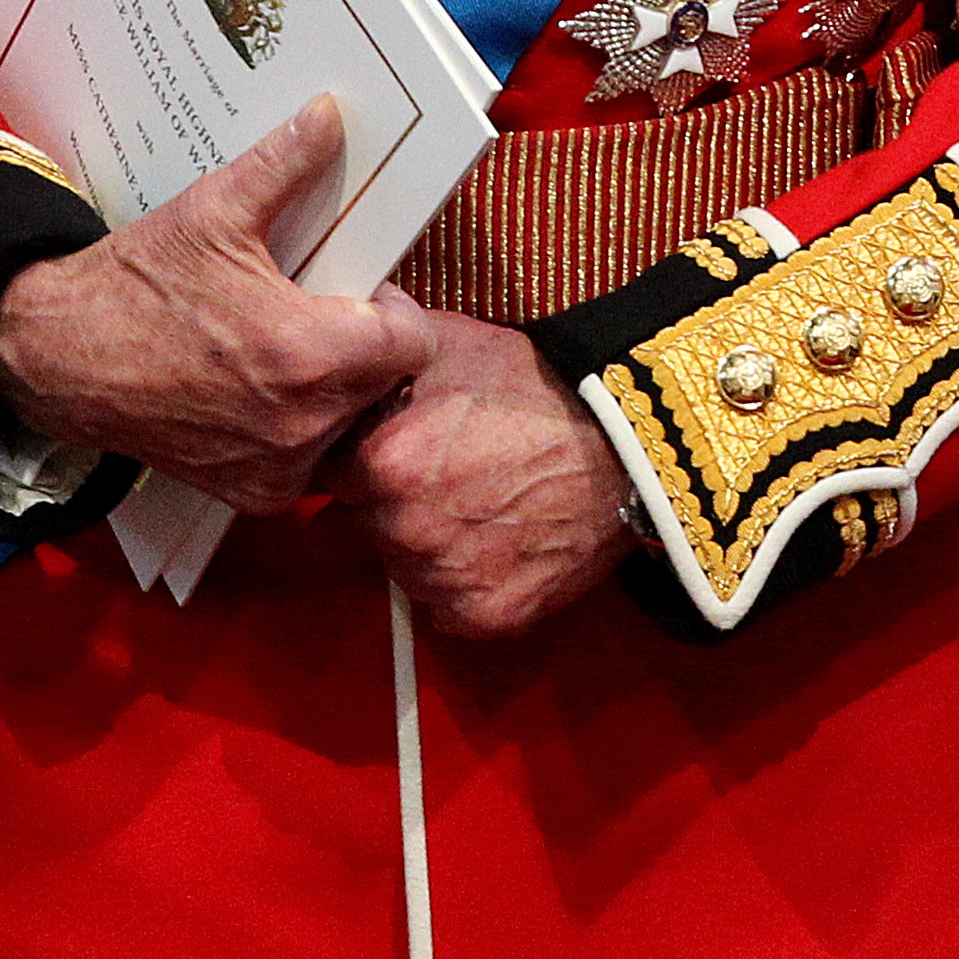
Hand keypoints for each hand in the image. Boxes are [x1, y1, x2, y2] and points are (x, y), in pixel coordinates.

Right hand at [0, 98, 432, 511]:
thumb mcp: (213, 213)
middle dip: (365, 346)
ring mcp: (278, 469)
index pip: (414, 341)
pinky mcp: (253, 494)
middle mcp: (302, 424)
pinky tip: (259, 390)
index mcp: (307, 354)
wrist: (56, 360)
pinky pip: (311, 459)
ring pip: (352, 421)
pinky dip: (300, 428)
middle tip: (316, 314)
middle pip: (387, 382)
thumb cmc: (136, 286)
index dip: (393, 311)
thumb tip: (330, 113)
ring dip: (335, 390)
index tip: (356, 291)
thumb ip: (284, 163)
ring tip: (283, 350)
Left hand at [318, 309, 636, 638]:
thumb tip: (348, 343)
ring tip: (484, 504)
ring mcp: (441, 577)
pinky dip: (468, 583)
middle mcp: (403, 526)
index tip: (401, 450)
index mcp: (383, 460)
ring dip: (431, 544)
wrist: (627, 444)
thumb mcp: (451, 343)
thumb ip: (383, 351)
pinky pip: (447, 608)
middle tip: (454, 472)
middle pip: (368, 523)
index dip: (368, 459)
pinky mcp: (481, 615)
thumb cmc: (542, 391)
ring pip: (407, 566)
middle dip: (397, 501)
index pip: (332, 474)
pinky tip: (500, 542)